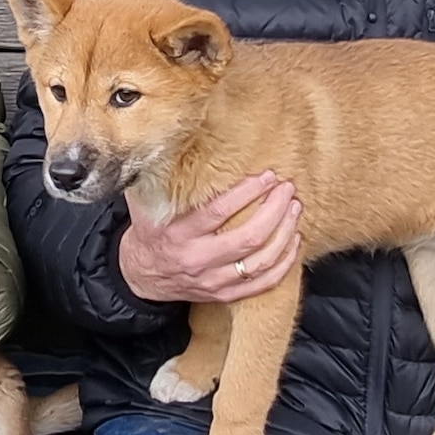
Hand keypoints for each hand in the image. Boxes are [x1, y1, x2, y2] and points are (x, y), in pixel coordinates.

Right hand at [119, 170, 301, 303]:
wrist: (140, 275)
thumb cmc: (151, 229)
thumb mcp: (147, 203)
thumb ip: (159, 176)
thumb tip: (171, 139)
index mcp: (177, 234)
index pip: (218, 212)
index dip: (247, 192)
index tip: (267, 175)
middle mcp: (196, 259)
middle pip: (248, 238)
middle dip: (274, 210)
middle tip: (287, 188)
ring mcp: (212, 281)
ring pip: (260, 262)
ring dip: (284, 233)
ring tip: (294, 208)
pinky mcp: (223, 295)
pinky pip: (262, 284)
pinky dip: (284, 264)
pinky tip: (294, 241)